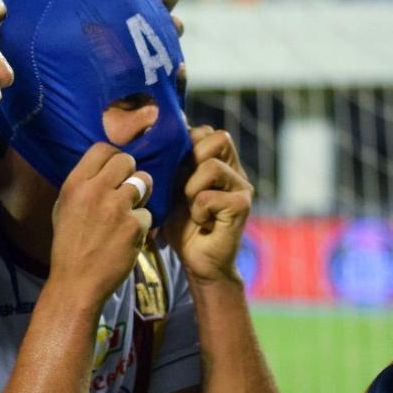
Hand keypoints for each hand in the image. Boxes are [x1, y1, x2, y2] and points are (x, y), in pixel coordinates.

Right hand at [49, 143, 153, 305]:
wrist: (76, 282)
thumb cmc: (68, 245)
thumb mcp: (64, 208)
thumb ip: (84, 185)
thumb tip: (105, 168)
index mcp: (75, 184)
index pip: (102, 148)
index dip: (113, 157)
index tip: (116, 170)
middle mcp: (95, 190)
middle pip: (127, 161)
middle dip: (131, 173)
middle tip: (127, 190)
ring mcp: (116, 207)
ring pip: (144, 182)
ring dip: (141, 196)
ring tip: (129, 212)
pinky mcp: (134, 226)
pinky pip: (147, 213)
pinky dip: (141, 225)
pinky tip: (128, 236)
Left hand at [163, 126, 252, 284]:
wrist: (198, 261)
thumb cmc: (181, 224)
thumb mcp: (171, 188)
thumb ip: (171, 164)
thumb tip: (151, 136)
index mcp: (220, 161)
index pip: (207, 131)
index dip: (186, 143)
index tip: (174, 167)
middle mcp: (235, 170)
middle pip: (218, 138)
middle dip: (191, 160)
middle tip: (183, 187)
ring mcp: (242, 187)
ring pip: (212, 166)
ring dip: (191, 188)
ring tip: (191, 206)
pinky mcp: (242, 206)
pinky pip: (209, 196)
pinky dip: (197, 210)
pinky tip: (200, 222)